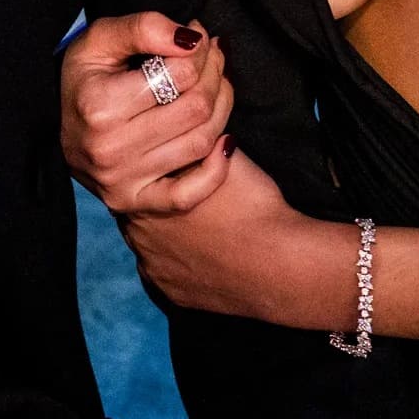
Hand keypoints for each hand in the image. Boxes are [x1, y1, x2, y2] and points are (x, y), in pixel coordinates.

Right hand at [60, 12, 231, 214]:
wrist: (56, 130)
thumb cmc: (84, 80)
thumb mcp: (99, 41)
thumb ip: (143, 27)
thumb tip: (192, 38)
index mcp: (99, 104)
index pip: (179, 73)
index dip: (200, 49)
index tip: (199, 37)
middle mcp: (110, 148)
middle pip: (195, 107)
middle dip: (215, 73)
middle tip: (214, 56)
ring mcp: (122, 181)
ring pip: (200, 142)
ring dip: (222, 108)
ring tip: (217, 85)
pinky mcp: (134, 204)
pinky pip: (190, 194)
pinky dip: (218, 169)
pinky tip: (225, 142)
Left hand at [120, 149, 348, 328]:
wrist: (279, 264)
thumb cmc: (254, 205)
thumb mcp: (224, 156)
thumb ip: (198, 143)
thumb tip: (192, 124)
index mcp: (147, 196)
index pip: (138, 177)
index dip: (159, 172)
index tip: (177, 170)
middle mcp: (140, 236)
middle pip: (140, 212)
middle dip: (159, 203)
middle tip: (190, 200)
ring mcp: (155, 269)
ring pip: (150, 246)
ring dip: (166, 236)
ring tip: (199, 228)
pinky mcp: (172, 294)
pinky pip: (166, 274)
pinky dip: (179, 264)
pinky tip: (201, 254)